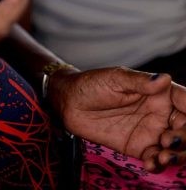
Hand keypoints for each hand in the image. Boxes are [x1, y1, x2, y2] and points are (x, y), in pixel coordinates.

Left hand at [49, 67, 185, 170]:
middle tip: (169, 141)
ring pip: (177, 147)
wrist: (68, 102)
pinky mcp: (139, 147)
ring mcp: (151, 131)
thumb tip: (165, 79)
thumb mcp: (115, 79)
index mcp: (160, 93)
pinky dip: (158, 164)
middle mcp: (160, 113)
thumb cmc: (92, 84)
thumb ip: (140, 82)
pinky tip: (151, 163)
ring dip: (178, 155)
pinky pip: (156, 158)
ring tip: (163, 156)